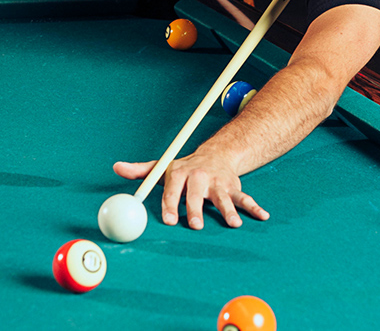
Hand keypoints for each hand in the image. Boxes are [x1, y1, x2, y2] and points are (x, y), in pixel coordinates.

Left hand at [113, 150, 268, 230]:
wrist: (216, 154)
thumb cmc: (185, 167)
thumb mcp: (164, 166)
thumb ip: (142, 171)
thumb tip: (116, 167)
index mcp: (181, 173)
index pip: (174, 189)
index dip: (171, 204)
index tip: (170, 220)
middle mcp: (200, 177)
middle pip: (197, 195)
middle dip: (197, 210)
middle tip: (195, 225)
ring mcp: (219, 183)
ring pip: (223, 197)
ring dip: (229, 210)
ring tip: (233, 223)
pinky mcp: (234, 188)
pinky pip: (245, 198)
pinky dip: (254, 207)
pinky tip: (262, 216)